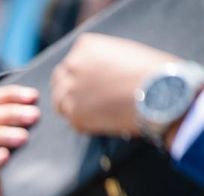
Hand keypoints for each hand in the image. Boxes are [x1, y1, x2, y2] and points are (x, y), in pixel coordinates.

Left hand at [52, 33, 178, 135]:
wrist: (160, 92)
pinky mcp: (75, 115)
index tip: (93, 82)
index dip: (81, 74)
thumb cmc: (153, 71)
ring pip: (60, 102)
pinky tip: (104, 121)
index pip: (73, 61)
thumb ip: (103, 61)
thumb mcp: (125, 53)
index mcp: (85, 46)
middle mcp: (72, 66)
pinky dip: (86, 123)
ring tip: (95, 112)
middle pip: (60, 80)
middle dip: (70, 88)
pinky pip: (74, 121)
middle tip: (86, 99)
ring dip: (73, 107)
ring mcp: (70, 91)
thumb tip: (97, 79)